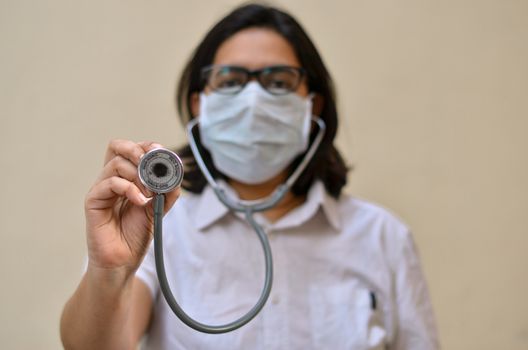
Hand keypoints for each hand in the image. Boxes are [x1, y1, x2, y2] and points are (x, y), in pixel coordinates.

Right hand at [84, 140, 179, 271]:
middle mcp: (112, 178)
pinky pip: (109, 183)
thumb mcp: (159, 208)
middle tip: (152, 163)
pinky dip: (129, 189)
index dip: (146, 146)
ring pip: (117, 164)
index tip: (161, 152)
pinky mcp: (94, 201)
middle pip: (118, 147)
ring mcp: (101, 188)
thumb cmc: (136, 234)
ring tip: (149, 194)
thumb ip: (168, 190)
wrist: (123, 260)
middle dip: (138, 150)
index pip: (132, 149)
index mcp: (126, 177)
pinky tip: (141, 201)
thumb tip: (176, 170)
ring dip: (139, 175)